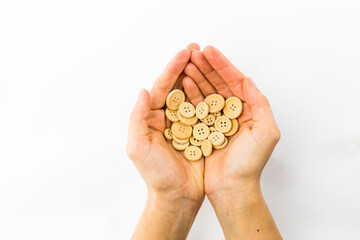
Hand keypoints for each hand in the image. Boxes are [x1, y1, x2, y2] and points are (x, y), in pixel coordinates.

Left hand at [127, 44, 203, 238]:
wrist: (177, 196)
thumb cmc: (156, 175)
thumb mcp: (138, 147)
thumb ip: (137, 118)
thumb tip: (143, 90)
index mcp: (151, 118)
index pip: (160, 87)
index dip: (172, 68)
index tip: (185, 53)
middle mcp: (167, 118)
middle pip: (176, 86)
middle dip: (186, 66)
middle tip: (198, 49)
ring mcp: (184, 124)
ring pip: (191, 95)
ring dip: (198, 76)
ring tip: (207, 60)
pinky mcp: (199, 132)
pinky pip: (204, 110)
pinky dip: (209, 96)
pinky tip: (216, 84)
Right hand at [182, 45, 281, 238]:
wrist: (232, 188)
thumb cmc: (250, 163)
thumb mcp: (266, 131)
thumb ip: (260, 103)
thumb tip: (248, 79)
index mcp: (250, 110)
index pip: (235, 81)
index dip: (222, 65)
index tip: (208, 50)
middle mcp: (234, 112)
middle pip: (219, 83)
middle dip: (207, 67)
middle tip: (194, 53)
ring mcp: (218, 120)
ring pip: (207, 92)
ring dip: (197, 77)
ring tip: (186, 64)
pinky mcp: (205, 129)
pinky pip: (198, 107)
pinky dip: (191, 94)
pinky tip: (184, 84)